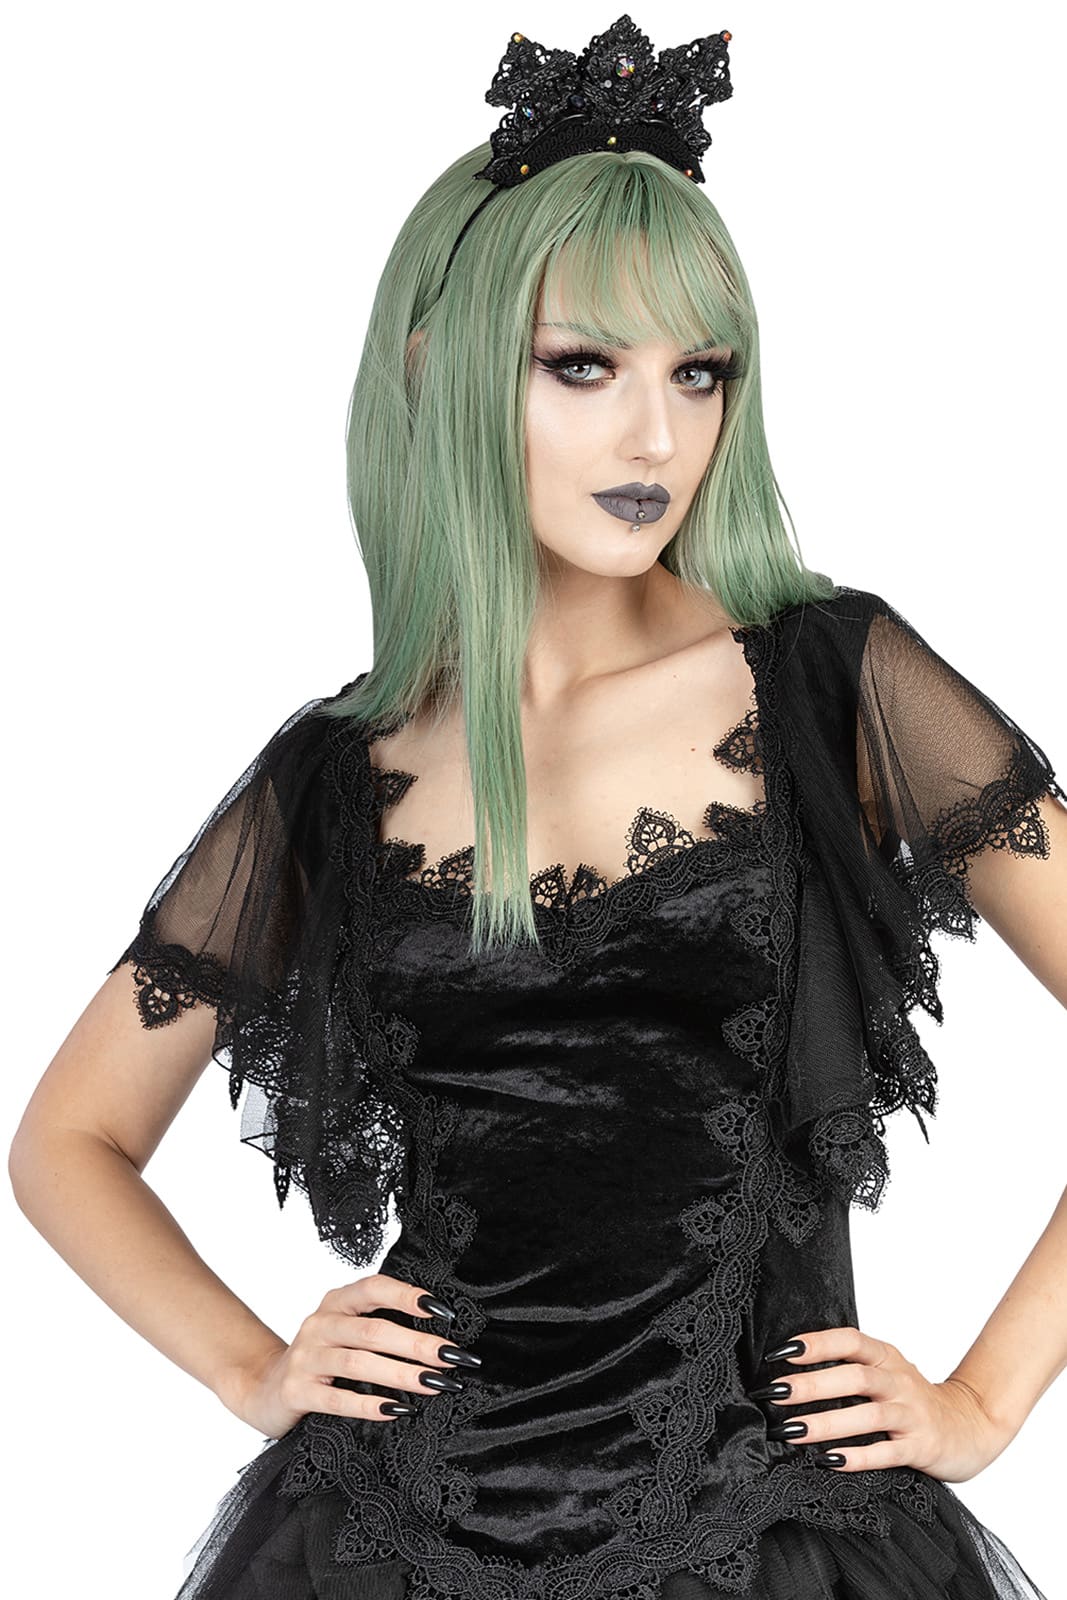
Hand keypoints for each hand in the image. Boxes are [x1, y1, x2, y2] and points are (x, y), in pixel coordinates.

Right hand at [222, 1274, 482, 1439]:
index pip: (374, 1288)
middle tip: (452, 1357)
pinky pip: (337, 1399)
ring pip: (358, 1363)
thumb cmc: (320, 1358)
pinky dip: (368, 1405)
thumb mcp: (344, 1331)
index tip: (443, 1311)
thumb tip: (437, 1336)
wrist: (263, 1387)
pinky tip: (396, 1410)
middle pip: (373, 1330)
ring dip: (401, 1373)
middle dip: (417, 1344)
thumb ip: (377, 1325)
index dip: (408, 1296)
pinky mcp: (296, 1391)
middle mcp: (319, 1324)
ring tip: (434, 1384)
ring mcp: (305, 1357)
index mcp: (336, 1302)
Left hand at [748, 1325, 1016, 1482]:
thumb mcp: (886, 1372)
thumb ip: (851, 1367)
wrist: (970, 1426)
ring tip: (792, 1430)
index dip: (817, 1343)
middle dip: (812, 1385)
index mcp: (887, 1357)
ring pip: (869, 1415)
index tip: (781, 1353)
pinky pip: (888, 1452)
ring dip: (828, 1422)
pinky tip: (830, 1460)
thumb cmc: (912, 1399)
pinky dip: (859, 1456)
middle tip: (776, 1393)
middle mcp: (899, 1380)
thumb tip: (792, 1370)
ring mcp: (912, 1414)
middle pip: (855, 1377)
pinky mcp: (921, 1446)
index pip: (851, 1340)